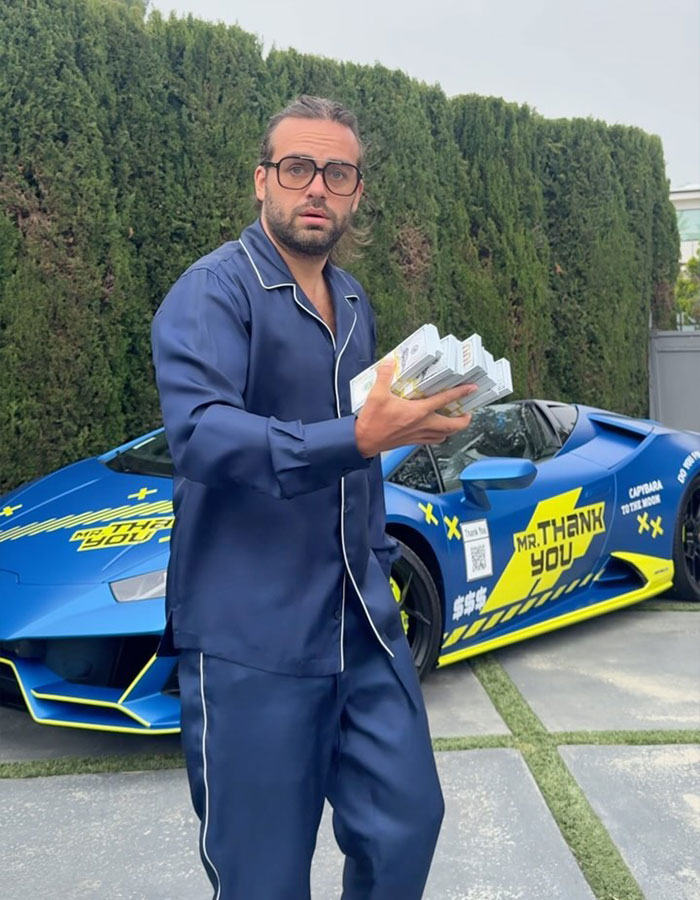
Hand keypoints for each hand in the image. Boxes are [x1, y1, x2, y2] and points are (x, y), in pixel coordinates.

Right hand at [354, 359, 476, 457]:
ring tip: (456, 421)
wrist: (364, 440)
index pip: (444, 400)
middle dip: (464, 420)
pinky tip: (437, 430)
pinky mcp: (413, 441)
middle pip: (452, 426)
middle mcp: (422, 424)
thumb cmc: (372, 420)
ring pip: (445, 435)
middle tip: (468, 412)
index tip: (471, 388)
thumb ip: (384, 376)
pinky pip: (433, 441)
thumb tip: (389, 362)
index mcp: (418, 411)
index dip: (460, 393)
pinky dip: (439, 436)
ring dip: (453, 429)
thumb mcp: (377, 394)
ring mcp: (419, 435)